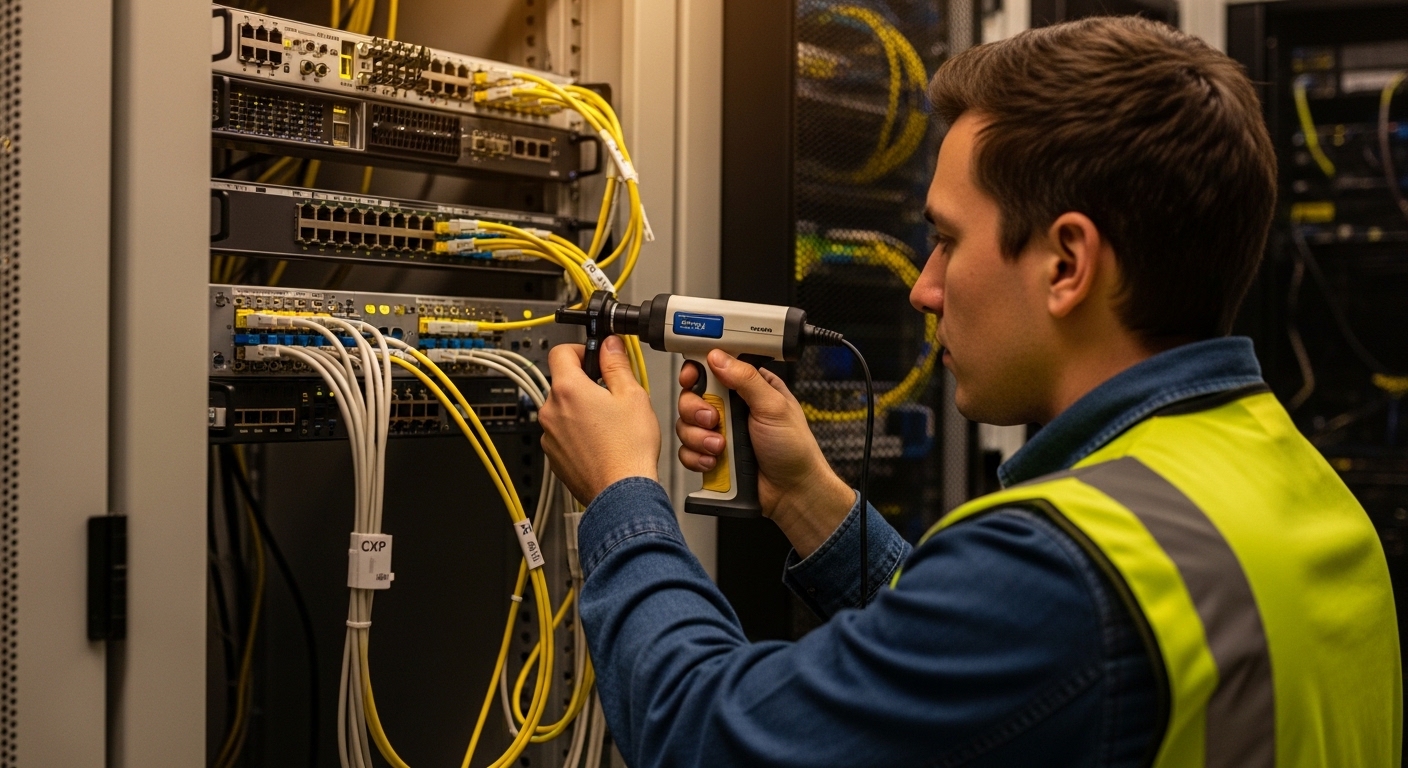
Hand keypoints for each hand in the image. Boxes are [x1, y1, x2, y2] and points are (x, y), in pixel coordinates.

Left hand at [539, 336, 660, 504]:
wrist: (622, 493)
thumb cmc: (628, 449)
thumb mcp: (632, 395)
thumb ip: (617, 363)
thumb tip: (610, 345)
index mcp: (568, 390)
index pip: (561, 351)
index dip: (581, 349)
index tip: (596, 356)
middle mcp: (551, 411)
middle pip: (563, 383)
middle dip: (586, 383)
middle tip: (612, 394)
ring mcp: (550, 436)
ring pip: (563, 410)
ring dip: (581, 409)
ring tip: (610, 423)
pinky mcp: (554, 456)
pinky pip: (563, 434)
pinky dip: (578, 433)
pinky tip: (602, 442)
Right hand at [676, 351, 853, 556]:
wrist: (792, 492)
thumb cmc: (794, 449)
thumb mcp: (774, 407)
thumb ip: (746, 379)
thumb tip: (719, 358)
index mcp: (748, 388)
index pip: (713, 368)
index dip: (696, 371)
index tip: (691, 379)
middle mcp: (730, 407)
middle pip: (692, 396)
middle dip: (697, 411)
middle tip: (714, 420)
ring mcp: (719, 432)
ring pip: (685, 425)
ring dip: (700, 438)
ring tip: (722, 447)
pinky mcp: (710, 454)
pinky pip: (686, 451)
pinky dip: (698, 457)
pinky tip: (716, 461)